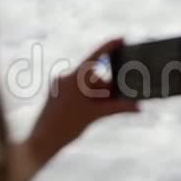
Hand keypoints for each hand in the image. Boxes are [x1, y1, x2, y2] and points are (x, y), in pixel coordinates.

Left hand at [10, 39, 139, 180]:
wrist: (42, 141)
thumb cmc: (66, 127)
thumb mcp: (96, 115)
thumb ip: (119, 108)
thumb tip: (138, 106)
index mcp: (75, 78)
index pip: (96, 57)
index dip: (109, 46)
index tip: (122, 39)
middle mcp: (66, 78)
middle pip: (95, 77)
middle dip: (108, 87)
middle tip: (123, 95)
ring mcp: (61, 85)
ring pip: (88, 85)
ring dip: (99, 95)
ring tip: (105, 108)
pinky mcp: (59, 93)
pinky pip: (79, 90)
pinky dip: (90, 98)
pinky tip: (94, 109)